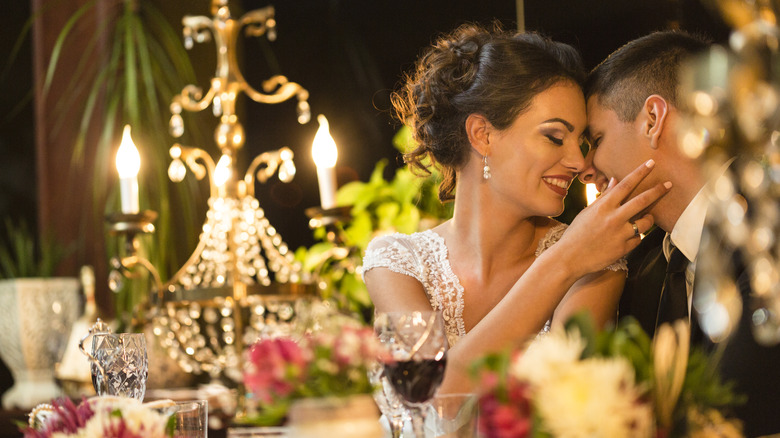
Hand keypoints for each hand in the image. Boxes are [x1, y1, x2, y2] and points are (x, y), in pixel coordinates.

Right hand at [553, 159, 670, 276]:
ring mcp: (620, 234)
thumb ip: (605, 196)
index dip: (640, 173)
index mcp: (603, 207)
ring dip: (648, 218)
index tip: (651, 164)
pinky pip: (637, 239)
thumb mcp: (588, 212)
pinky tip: (625, 238)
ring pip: (646, 222)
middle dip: (658, 191)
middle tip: (669, 184)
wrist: (570, 258)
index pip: (625, 185)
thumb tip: (616, 180)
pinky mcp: (624, 249)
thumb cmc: (576, 233)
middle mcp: (614, 218)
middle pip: (642, 200)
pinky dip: (634, 237)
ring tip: (646, 218)